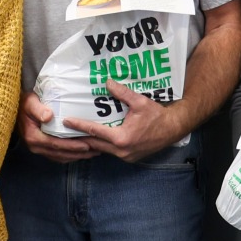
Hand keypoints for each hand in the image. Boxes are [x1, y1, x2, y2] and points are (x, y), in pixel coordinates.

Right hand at [16, 90, 95, 163]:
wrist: (17, 108)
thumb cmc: (24, 103)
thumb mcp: (30, 103)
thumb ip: (38, 109)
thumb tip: (48, 116)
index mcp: (33, 137)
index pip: (56, 144)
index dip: (72, 146)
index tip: (87, 145)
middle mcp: (35, 146)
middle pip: (60, 153)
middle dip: (79, 153)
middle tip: (96, 150)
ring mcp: (38, 149)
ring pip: (60, 157)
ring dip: (76, 156)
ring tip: (92, 152)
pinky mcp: (41, 148)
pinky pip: (57, 156)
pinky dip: (70, 155)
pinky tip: (81, 152)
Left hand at [63, 80, 182, 162]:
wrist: (173, 129)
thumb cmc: (157, 116)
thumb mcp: (140, 101)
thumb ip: (122, 93)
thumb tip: (107, 82)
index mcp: (121, 138)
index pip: (94, 131)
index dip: (79, 126)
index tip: (67, 121)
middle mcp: (121, 151)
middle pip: (94, 144)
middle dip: (81, 137)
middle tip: (68, 129)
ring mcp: (126, 157)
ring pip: (102, 150)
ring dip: (91, 142)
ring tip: (79, 133)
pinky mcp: (130, 158)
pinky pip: (111, 152)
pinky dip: (103, 145)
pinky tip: (97, 138)